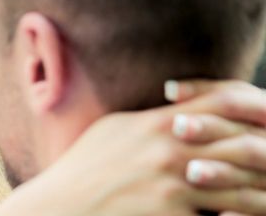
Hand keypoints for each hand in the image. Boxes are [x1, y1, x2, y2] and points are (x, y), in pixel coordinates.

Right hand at [0, 79, 265, 215]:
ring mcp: (173, 185)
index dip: (257, 106)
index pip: (223, 101)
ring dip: (265, 193)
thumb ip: (149, 119)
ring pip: (242, 188)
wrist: (62, 207)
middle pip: (243, 144)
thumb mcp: (113, 131)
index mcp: (158, 122)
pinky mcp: (173, 215)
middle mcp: (171, 149)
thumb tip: (176, 112)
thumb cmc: (83, 168)